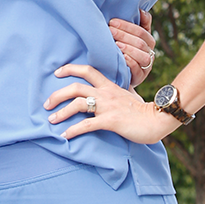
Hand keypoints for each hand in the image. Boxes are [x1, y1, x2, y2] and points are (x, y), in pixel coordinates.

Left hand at [44, 64, 176, 144]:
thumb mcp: (129, 94)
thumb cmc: (143, 110)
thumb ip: (118, 90)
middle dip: (57, 94)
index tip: (57, 72)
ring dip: (61, 112)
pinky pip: (87, 125)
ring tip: (51, 120)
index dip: (70, 68)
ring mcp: (107, 107)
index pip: (87, 70)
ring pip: (78, 103)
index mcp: (109, 86)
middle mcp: (106, 93)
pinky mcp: (110, 121)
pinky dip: (73, 130)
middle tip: (46, 104)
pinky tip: (65, 135)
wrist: (157, 119)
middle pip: (75, 87)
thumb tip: (112, 88)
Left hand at [108, 9, 155, 88]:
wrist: (121, 74)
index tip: (112, 21)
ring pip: (143, 56)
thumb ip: (138, 24)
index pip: (141, 31)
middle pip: (140, 42)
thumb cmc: (124, 50)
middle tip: (110, 30)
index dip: (127, 26)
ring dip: (129, 48)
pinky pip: (138, 70)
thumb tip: (141, 10)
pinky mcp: (140, 77)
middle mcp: (150, 53)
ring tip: (117, 44)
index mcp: (148, 41)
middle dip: (124, 35)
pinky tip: (123, 58)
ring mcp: (146, 66)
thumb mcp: (130, 36)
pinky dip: (131, 63)